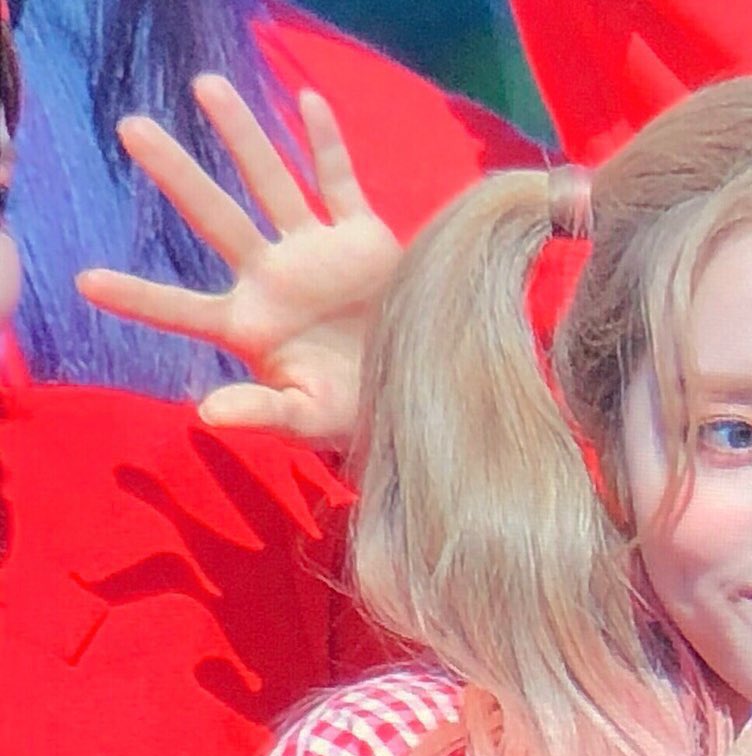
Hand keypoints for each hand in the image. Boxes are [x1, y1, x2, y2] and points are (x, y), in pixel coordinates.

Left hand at [76, 75, 400, 444]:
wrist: (415, 395)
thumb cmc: (349, 415)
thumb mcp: (305, 421)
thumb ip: (261, 412)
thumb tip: (207, 413)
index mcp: (250, 326)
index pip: (182, 310)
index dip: (138, 296)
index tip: (85, 282)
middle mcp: (273, 279)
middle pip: (215, 218)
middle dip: (176, 174)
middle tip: (130, 128)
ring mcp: (315, 253)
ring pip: (271, 183)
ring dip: (242, 136)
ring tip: (206, 86)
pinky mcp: (361, 239)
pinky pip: (339, 182)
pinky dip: (328, 144)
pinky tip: (308, 101)